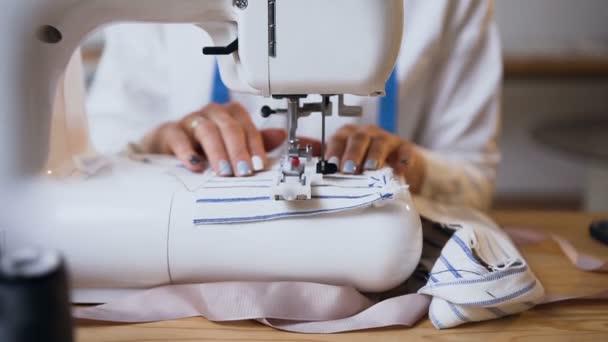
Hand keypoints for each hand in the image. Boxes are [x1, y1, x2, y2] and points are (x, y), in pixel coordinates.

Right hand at [141, 102, 285, 175]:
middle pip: (229, 126)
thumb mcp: (234, 144)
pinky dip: (187, 152)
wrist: (169, 146)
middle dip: (239, 150)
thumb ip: (257, 141)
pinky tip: (195, 166)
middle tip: (244, 172)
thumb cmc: (205, 145)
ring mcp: (190, 121)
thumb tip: (283, 136)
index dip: (255, 146)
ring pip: (206, 130)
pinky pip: (178, 137)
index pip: (247, 126)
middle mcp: (212, 113)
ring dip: (218, 152)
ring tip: (223, 172)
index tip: (259, 166)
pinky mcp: (170, 131)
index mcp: (230, 115)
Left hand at [325, 124, 425, 192]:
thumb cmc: (363, 162)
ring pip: (380, 143)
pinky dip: (403, 159)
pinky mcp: (404, 148)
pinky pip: (404, 151)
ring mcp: (386, 139)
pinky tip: (400, 169)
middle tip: (349, 170)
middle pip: (359, 138)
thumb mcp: (344, 162)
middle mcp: (366, 133)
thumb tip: (308, 167)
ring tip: (371, 169)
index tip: (331, 166)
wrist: (393, 164)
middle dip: (353, 154)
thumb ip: (327, 163)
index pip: (339, 139)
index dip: (334, 151)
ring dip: (375, 156)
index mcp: (348, 136)